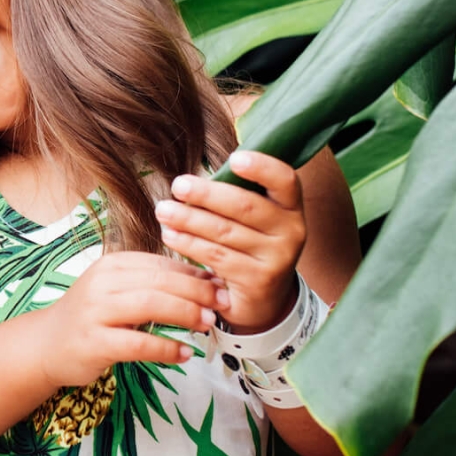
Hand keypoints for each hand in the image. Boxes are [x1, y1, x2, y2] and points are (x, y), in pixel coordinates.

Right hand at [27, 252, 221, 387]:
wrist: (47, 344)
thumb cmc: (92, 317)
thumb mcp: (120, 291)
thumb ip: (155, 285)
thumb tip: (207, 281)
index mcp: (113, 265)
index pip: (162, 263)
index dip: (195, 274)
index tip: (222, 285)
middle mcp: (102, 283)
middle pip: (160, 281)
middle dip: (197, 292)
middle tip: (222, 304)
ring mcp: (95, 312)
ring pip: (150, 305)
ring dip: (186, 314)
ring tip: (208, 325)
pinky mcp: (93, 342)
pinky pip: (138, 344)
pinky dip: (166, 348)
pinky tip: (184, 354)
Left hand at [155, 150, 306, 334]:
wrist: (264, 297)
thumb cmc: (250, 243)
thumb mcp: (255, 218)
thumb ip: (237, 194)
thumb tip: (193, 179)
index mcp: (291, 207)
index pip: (285, 180)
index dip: (261, 167)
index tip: (234, 158)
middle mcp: (291, 231)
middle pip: (245, 206)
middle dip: (207, 194)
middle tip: (178, 185)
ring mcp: (277, 258)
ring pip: (225, 232)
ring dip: (189, 219)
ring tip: (163, 210)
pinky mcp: (258, 280)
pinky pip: (217, 256)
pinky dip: (189, 243)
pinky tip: (170, 234)